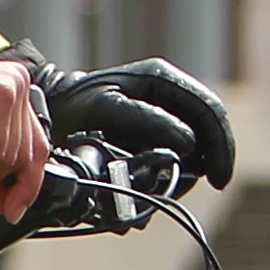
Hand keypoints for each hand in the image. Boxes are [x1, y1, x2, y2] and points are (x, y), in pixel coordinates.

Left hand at [57, 59, 239, 191]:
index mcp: (162, 79)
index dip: (220, 145)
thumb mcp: (109, 108)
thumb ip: (150, 121)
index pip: (209, 110)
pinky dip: (165, 178)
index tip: (219, 179)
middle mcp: (168, 94)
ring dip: (181, 175)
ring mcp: (162, 115)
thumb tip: (189, 144)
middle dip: (203, 165)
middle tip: (193, 188)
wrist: (49, 111)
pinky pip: (173, 159)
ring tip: (161, 189)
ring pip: (193, 150)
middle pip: (207, 132)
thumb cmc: (74, 105)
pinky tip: (150, 188)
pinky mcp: (152, 136)